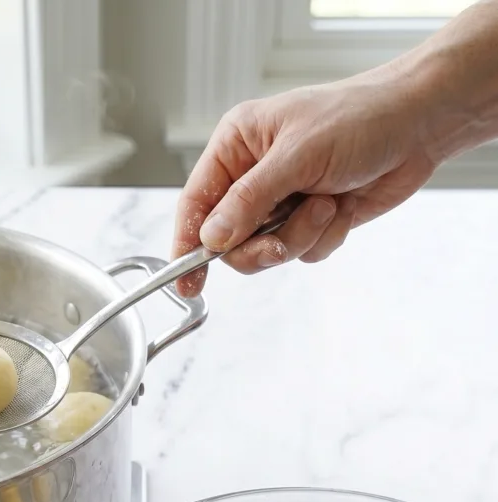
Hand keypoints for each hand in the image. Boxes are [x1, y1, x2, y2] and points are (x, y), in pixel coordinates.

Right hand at [172, 71, 436, 295]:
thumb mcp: (296, 157)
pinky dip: (324, 237)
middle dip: (261, 245)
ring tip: (326, 204)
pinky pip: (302, 252)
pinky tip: (342, 207)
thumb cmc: (357, 119)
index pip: (197, 203)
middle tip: (282, 242)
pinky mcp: (311, 220)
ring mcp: (283, 201)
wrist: (417, 127)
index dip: (187, 243)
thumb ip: (249, 201)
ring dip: (301, 236)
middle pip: (229, 241)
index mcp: (237, 147)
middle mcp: (253, 176)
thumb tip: (211, 239)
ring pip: (267, 251)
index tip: (185, 281)